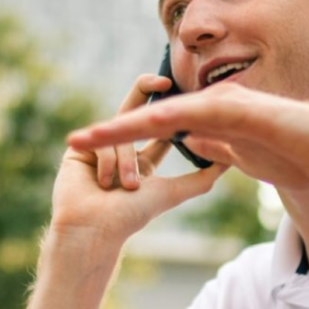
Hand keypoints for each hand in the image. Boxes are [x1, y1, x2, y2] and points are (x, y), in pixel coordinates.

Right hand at [48, 74, 226, 243]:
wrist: (96, 230)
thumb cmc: (132, 215)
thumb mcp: (174, 192)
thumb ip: (201, 177)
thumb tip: (229, 162)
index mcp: (141, 162)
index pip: (158, 129)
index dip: (170, 111)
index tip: (184, 95)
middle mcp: (120, 151)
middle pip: (134, 110)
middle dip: (146, 89)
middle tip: (164, 78)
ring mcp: (98, 149)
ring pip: (122, 134)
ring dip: (128, 163)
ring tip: (128, 188)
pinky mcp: (79, 149)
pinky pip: (102, 142)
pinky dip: (109, 164)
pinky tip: (104, 184)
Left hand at [66, 82, 308, 200]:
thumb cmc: (299, 154)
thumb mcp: (246, 156)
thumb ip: (219, 146)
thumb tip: (192, 143)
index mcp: (213, 120)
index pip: (158, 130)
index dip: (124, 139)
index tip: (91, 150)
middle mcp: (214, 106)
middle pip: (152, 118)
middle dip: (112, 132)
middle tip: (73, 142)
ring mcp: (226, 105)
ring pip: (165, 114)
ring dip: (126, 127)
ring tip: (90, 139)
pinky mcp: (241, 110)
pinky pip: (198, 115)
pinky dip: (168, 120)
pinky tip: (141, 128)